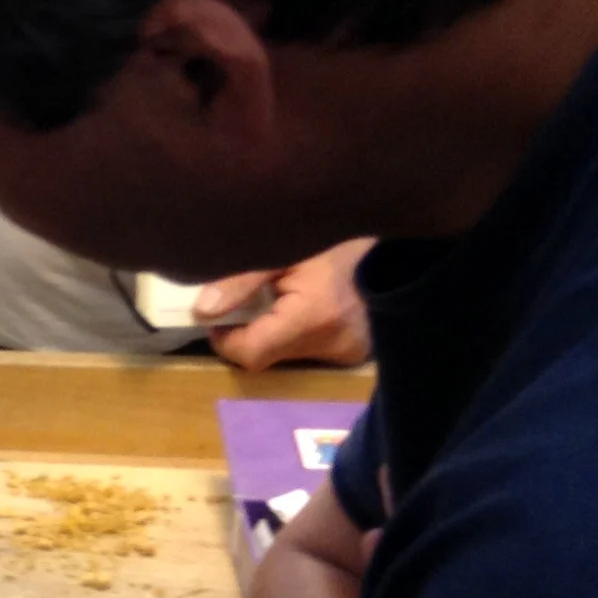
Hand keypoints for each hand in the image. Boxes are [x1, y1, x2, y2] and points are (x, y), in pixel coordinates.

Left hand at [197, 239, 374, 370]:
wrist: (396, 247)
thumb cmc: (339, 241)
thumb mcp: (284, 250)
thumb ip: (241, 281)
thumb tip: (202, 309)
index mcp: (314, 317)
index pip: (250, 353)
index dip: (226, 338)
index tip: (219, 314)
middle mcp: (333, 344)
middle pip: (266, 357)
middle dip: (248, 333)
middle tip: (249, 302)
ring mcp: (347, 352)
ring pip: (285, 355)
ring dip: (272, 333)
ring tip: (280, 299)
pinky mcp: (355, 351)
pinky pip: (308, 350)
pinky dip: (295, 333)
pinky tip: (303, 308)